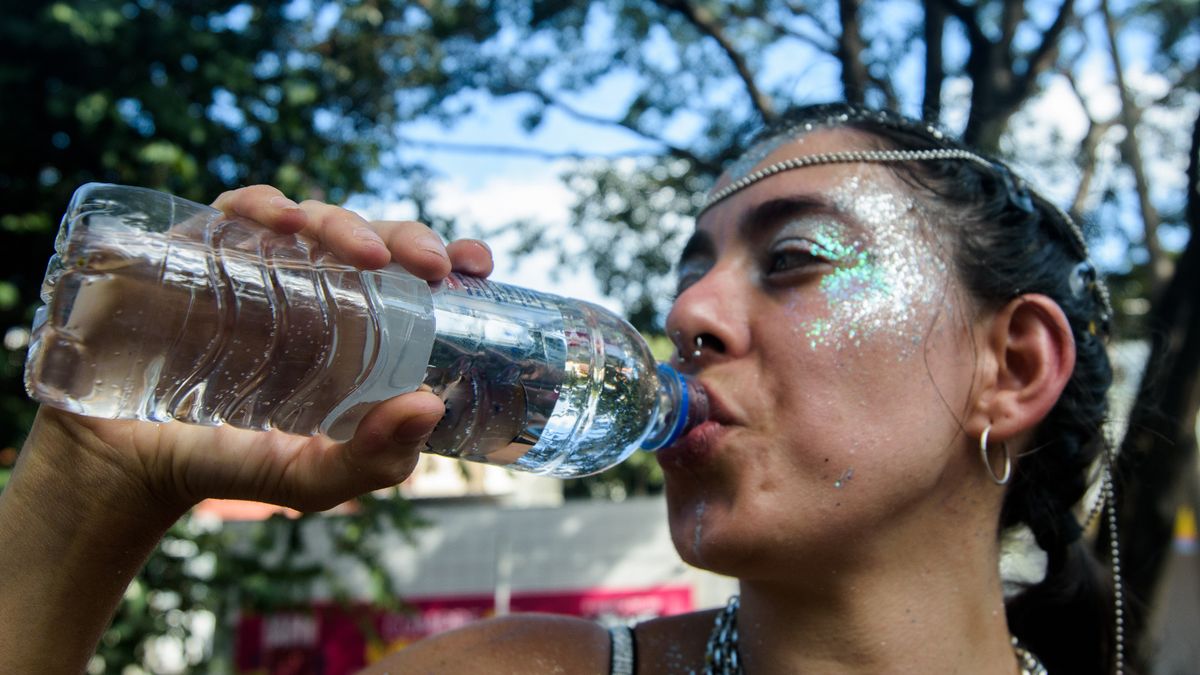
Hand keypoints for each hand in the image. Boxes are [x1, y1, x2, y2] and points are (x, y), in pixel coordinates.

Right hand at [23, 185, 496, 515]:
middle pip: (368, 241)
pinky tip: (275, 221)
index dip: (448, 256)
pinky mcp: (197, 255)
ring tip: (365, 255)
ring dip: (342, 221)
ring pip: (310, 219)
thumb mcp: (313, 480)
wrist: (127, 467)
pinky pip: (232, 212)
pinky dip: (258, 204)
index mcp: (353, 331)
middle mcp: (311, 291)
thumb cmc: (229, 466)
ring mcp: (255, 268)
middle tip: (432, 265)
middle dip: (407, 236)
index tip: (477, 262)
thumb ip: (373, 461)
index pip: (409, 280)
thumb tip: (429, 406)